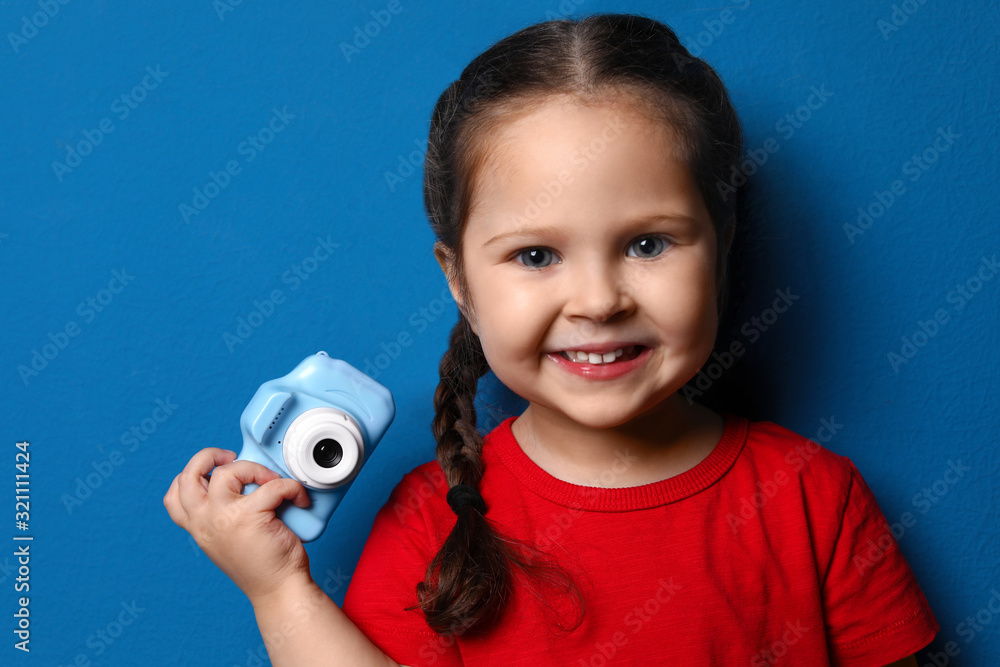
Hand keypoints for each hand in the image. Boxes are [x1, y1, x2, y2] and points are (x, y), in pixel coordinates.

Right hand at [163, 448, 313, 601]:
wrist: (279, 590)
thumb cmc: (262, 565)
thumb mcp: (228, 540)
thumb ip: (223, 516)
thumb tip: (242, 485)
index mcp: (198, 528)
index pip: (174, 496)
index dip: (189, 475)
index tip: (212, 471)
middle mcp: (204, 521)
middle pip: (188, 475)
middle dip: (208, 455)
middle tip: (231, 457)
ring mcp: (224, 518)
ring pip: (227, 472)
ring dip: (253, 467)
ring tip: (270, 480)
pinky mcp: (250, 516)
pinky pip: (271, 485)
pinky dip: (290, 487)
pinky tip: (297, 498)